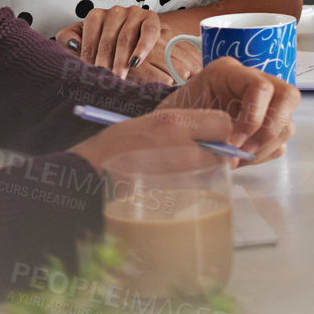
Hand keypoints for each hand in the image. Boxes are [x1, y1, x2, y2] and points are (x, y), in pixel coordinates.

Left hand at [55, 7, 162, 78]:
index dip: (88, 58)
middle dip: (104, 63)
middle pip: (107, 40)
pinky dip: (141, 48)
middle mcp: (115, 12)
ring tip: (118, 76)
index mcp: (96, 16)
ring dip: (121, 60)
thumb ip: (71, 38)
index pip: (90, 37)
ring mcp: (134, 13)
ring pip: (125, 38)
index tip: (89, 74)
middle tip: (103, 80)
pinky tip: (135, 61)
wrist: (139, 35)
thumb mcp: (88, 39)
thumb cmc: (111, 40)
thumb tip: (73, 44)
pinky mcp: (151, 18)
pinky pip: (147, 33)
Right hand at [67, 106, 235, 172]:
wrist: (90, 170)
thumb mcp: (153, 123)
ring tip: (181, 172)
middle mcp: (181, 144)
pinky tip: (174, 185)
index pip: (223, 123)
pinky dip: (192, 187)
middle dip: (216, 155)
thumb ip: (185, 127)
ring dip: (205, 172)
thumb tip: (215, 136)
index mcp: (175, 121)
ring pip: (212, 172)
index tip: (209, 139)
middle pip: (222, 151)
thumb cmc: (119, 146)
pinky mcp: (173, 192)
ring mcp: (178, 171)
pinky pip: (196, 188)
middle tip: (198, 159)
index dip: (219, 132)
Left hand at [157, 57, 298, 164]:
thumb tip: (233, 152)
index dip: (253, 117)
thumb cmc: (175, 118)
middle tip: (246, 150)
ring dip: (266, 146)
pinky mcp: (265, 127)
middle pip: (288, 98)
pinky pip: (279, 143)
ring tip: (239, 159)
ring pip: (287, 123)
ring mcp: (264, 106)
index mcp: (230, 72)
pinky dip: (264, 155)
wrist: (168, 130)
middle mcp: (253, 83)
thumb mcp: (185, 116)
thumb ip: (208, 129)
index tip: (234, 142)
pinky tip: (241, 159)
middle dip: (270, 129)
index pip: (260, 87)